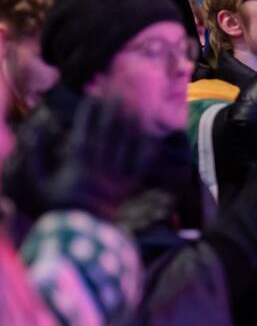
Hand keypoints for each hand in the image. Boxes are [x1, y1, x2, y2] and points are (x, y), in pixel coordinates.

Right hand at [41, 98, 157, 219]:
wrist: (83, 232)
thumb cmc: (58, 205)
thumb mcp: (39, 182)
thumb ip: (35, 155)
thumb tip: (35, 129)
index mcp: (77, 166)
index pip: (85, 132)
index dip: (89, 113)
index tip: (92, 96)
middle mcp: (100, 168)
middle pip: (109, 134)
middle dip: (113, 111)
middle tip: (118, 92)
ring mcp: (117, 177)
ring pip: (127, 145)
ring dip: (131, 124)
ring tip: (136, 106)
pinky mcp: (131, 186)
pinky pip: (141, 164)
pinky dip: (147, 148)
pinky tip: (151, 134)